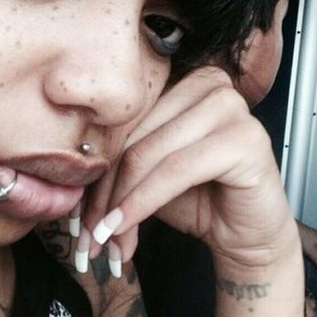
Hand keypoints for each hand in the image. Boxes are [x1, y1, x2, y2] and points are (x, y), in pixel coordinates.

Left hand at [81, 66, 298, 276]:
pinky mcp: (245, 139)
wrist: (249, 235)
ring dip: (120, 202)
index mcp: (186, 79)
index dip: (95, 167)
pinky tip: (124, 229)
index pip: (123, 119)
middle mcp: (212, 83)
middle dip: (104, 191)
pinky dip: (142, 203)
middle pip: (133, 135)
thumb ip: (118, 160)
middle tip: (86, 233)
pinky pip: (175, 171)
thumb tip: (67, 177)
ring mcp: (233, 107)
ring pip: (149, 153)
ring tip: (104, 238)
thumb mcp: (149, 172)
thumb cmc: (201, 199)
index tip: (76, 212)